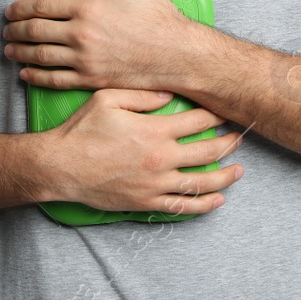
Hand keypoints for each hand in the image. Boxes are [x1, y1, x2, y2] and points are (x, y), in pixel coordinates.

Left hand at [3, 0, 194, 91]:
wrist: (177, 55)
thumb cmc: (159, 18)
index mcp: (88, 8)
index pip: (43, 6)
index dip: (21, 8)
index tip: (11, 10)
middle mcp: (81, 34)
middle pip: (35, 31)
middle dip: (15, 29)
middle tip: (6, 29)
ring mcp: (84, 60)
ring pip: (40, 56)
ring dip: (19, 52)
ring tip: (8, 49)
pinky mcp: (90, 80)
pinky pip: (55, 79)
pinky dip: (36, 76)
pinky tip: (26, 73)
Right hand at [39, 88, 244, 215]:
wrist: (61, 167)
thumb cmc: (82, 130)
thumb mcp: (108, 98)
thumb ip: (142, 94)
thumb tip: (169, 93)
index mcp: (154, 130)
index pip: (197, 121)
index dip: (215, 115)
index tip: (224, 111)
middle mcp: (161, 158)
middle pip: (208, 151)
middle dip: (229, 143)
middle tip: (239, 137)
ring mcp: (156, 184)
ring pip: (202, 182)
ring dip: (226, 176)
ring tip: (239, 170)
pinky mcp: (147, 202)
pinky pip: (183, 206)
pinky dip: (204, 204)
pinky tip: (218, 200)